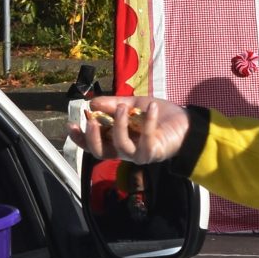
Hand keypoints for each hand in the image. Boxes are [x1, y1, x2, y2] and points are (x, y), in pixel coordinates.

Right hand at [72, 95, 190, 163]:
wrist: (187, 122)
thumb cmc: (159, 115)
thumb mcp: (134, 104)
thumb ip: (114, 104)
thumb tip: (92, 102)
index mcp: (117, 139)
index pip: (94, 144)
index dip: (80, 138)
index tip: (70, 124)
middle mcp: (125, 150)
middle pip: (101, 152)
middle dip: (93, 137)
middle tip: (93, 119)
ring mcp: (139, 154)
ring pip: (121, 146)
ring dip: (119, 125)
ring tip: (125, 106)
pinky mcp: (154, 153)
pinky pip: (146, 140)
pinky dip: (148, 122)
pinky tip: (152, 107)